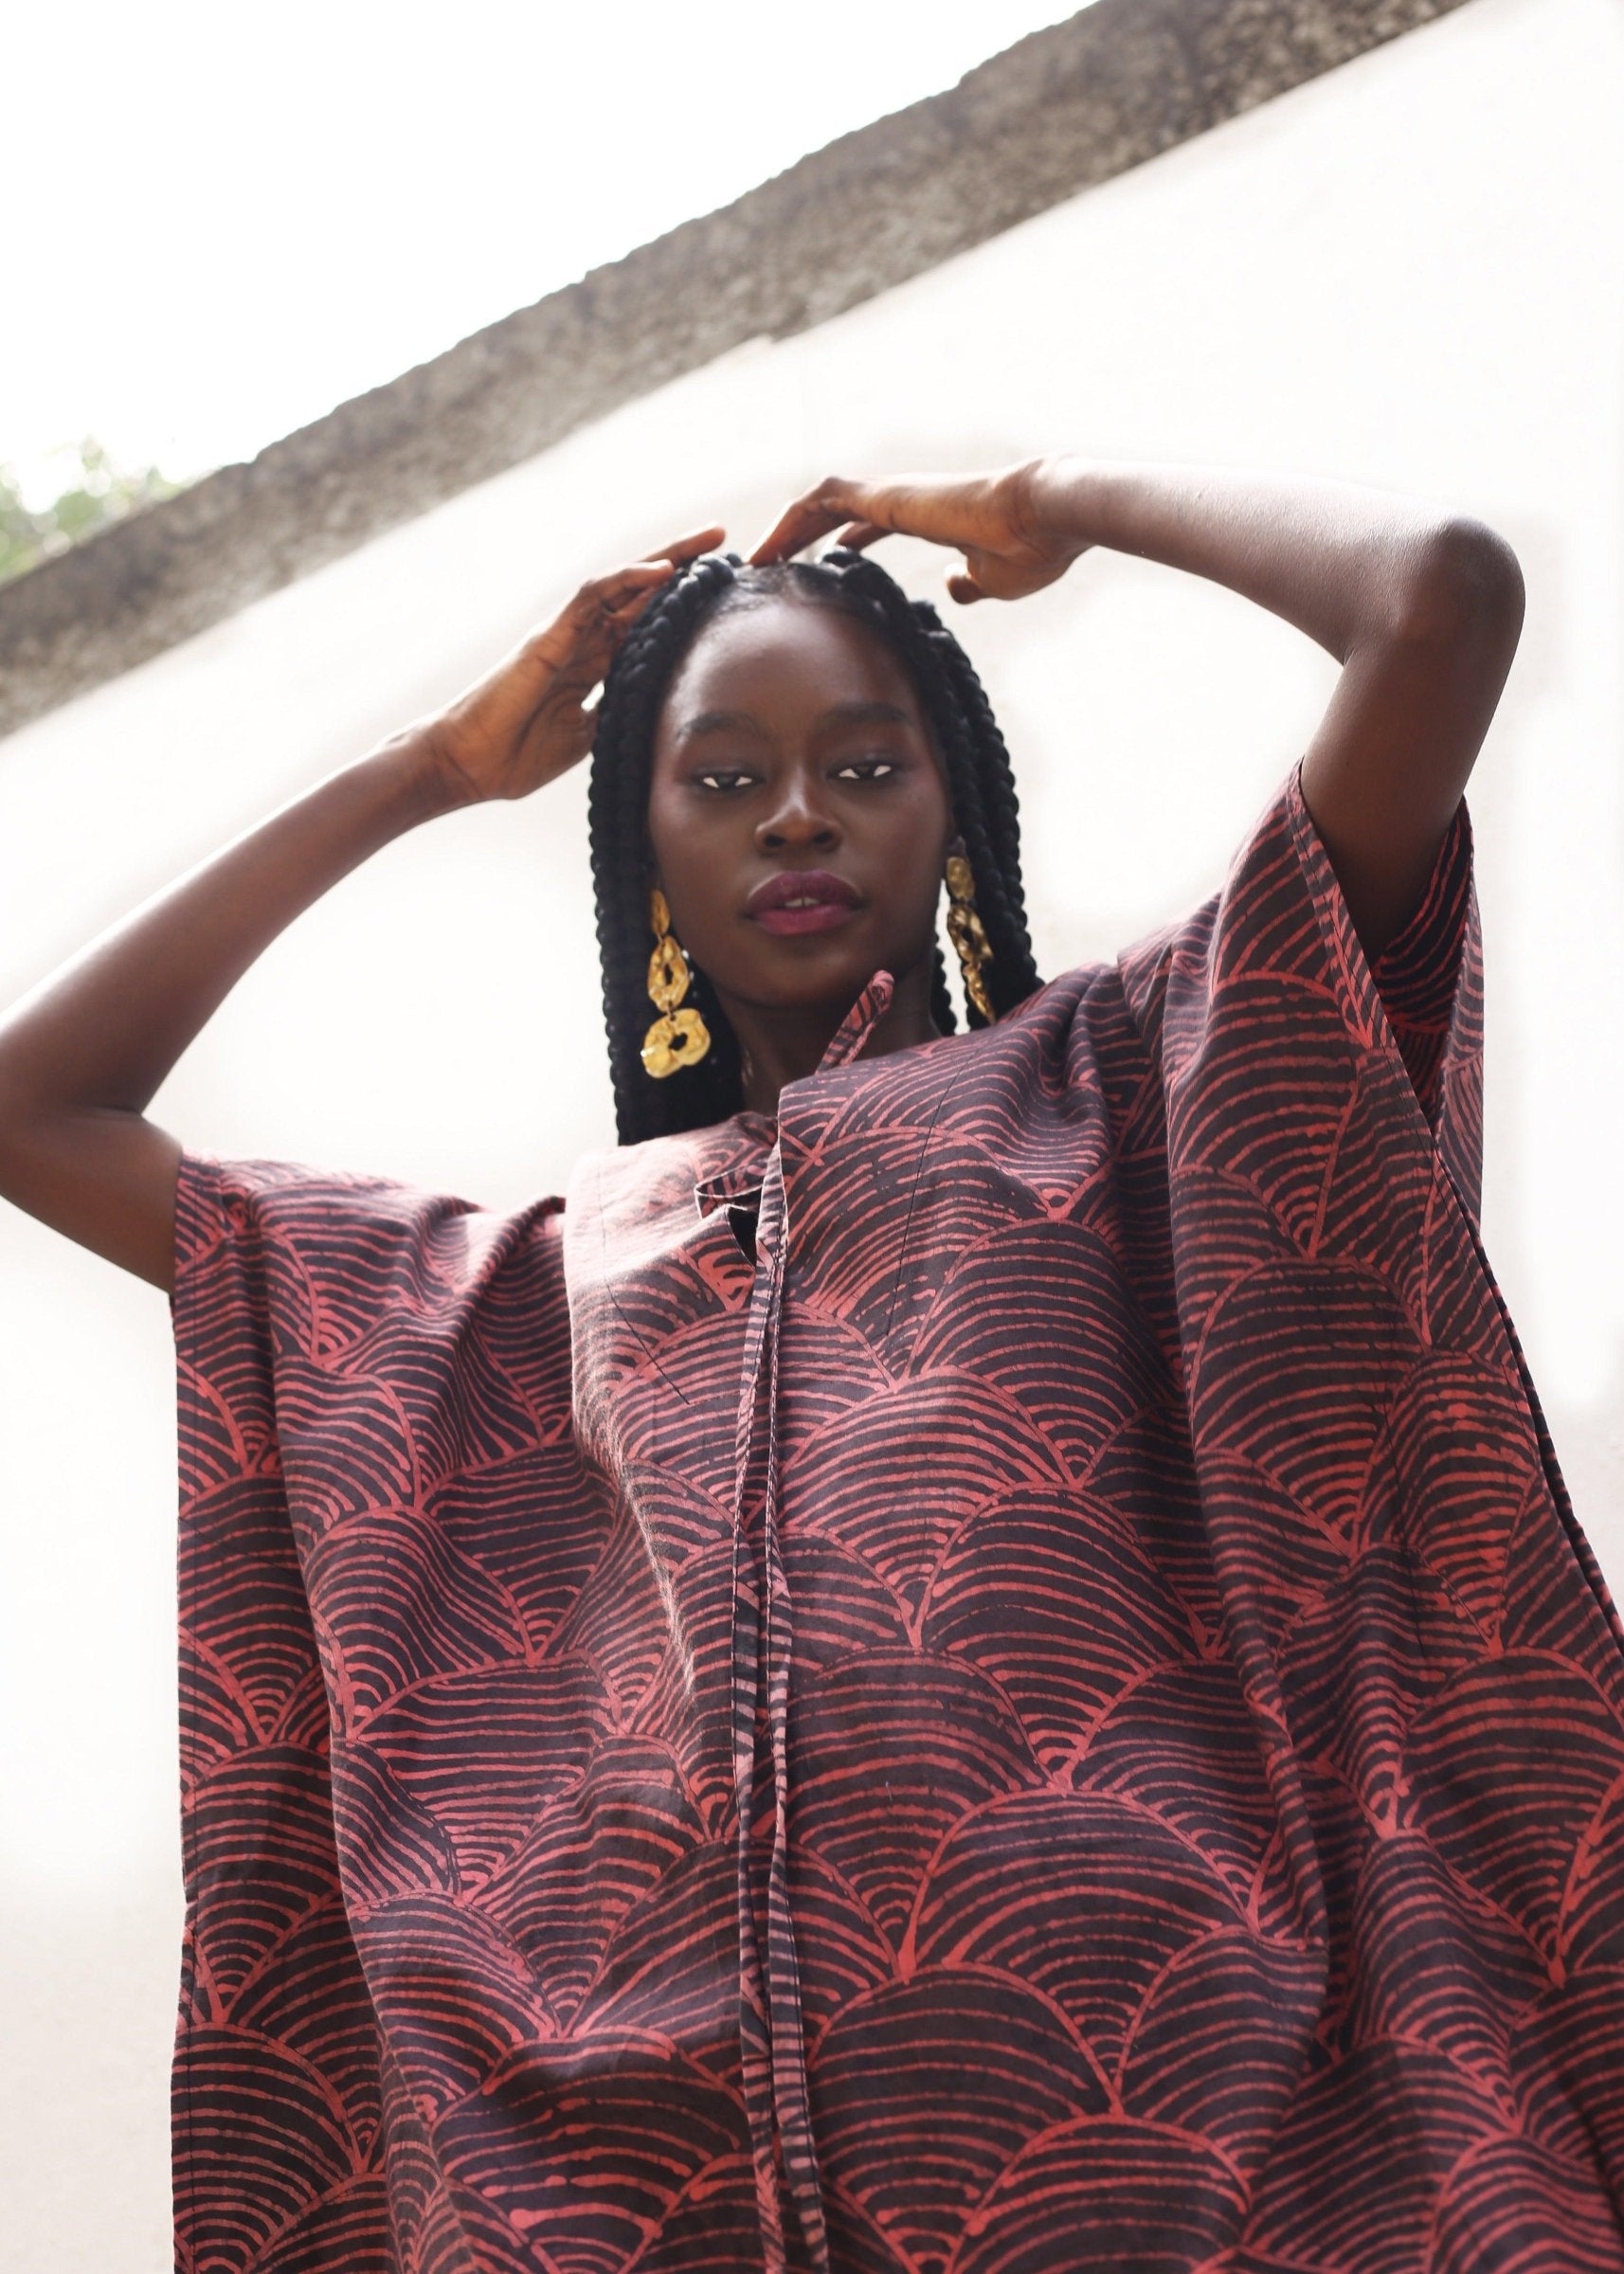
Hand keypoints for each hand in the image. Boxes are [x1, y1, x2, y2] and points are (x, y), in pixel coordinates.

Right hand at [416, 526, 725, 803]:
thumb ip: (615, 717)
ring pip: (621, 583)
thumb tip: (657, 716)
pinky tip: (663, 571)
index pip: (645, 625)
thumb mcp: (585, 739)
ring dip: (666, 558)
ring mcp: (566, 635)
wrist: (469, 764)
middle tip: (726, 541)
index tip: (723, 592)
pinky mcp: (549, 637)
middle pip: (640, 594)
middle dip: (683, 566)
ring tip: (708, 539)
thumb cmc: (517, 756)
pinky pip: (591, 598)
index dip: (682, 606)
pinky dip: (626, 580)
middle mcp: (582, 642)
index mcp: (593, 666)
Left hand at [748, 461, 1088, 602]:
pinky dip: (790, 522)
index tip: (820, 569)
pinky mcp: (883, 496)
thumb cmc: (1028, 551)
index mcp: (924, 518)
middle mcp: (902, 500)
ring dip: (785, 530)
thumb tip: (953, 588)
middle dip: (798, 537)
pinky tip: (767, 551)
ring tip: (755, 562)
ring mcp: (890, 494)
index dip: (842, 542)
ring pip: (819, 502)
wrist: (1043, 517)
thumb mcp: (993, 580)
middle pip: (834, 511)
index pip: (870, 524)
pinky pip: (819, 501)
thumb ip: (970, 585)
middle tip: (767, 569)